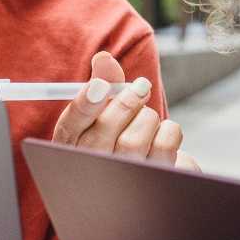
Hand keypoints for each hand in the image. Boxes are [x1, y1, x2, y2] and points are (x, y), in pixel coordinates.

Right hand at [50, 52, 197, 167]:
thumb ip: (104, 84)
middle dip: (126, 102)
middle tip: (140, 88)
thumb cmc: (118, 140)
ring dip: (147, 118)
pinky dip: (169, 131)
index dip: (85, 105)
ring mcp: (123, 181)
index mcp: (71, 147)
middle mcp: (93, 168)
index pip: (70, 127)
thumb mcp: (103, 114)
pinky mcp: (154, 182)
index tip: (101, 85)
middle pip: (105, 132)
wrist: (146, 180)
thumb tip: (104, 58)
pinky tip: (161, 136)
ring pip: (136, 139)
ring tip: (147, 120)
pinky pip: (165, 144)